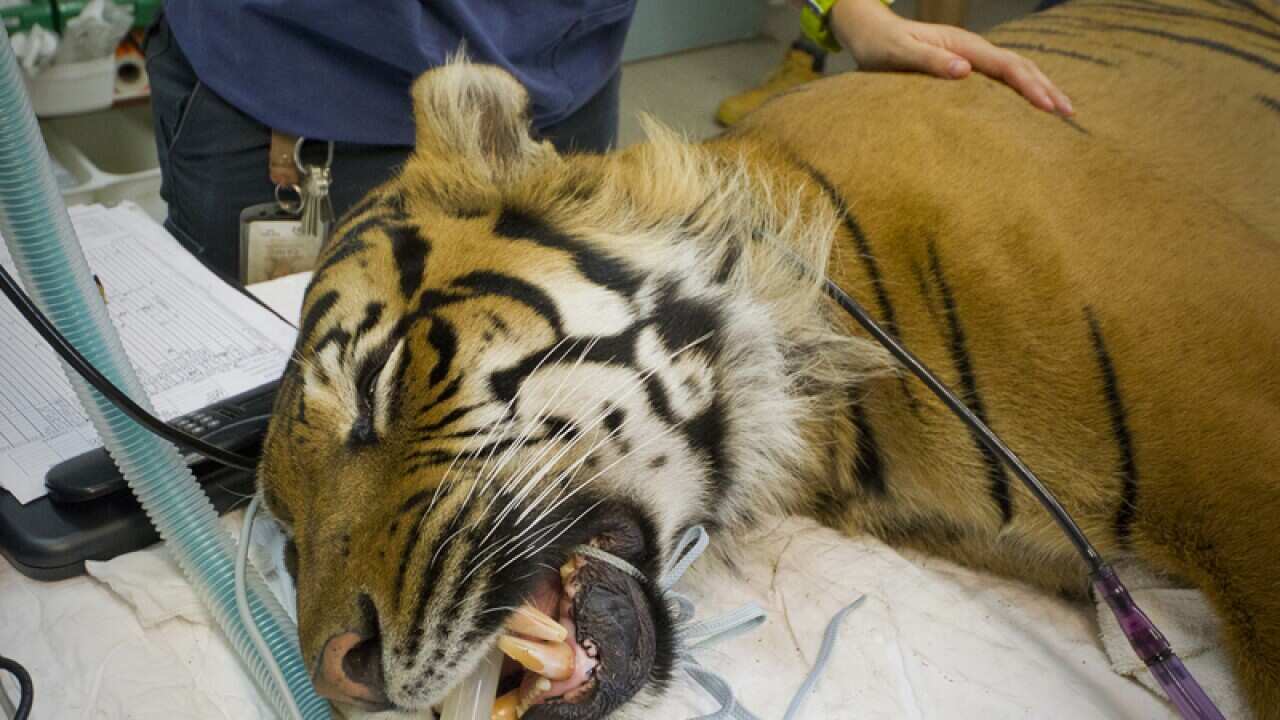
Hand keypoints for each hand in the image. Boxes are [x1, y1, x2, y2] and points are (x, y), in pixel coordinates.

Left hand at [829, 0, 1073, 114]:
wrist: (869, 32)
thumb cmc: (881, 46)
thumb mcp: (900, 54)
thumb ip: (930, 62)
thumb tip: (965, 71)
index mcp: (963, 46)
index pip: (1007, 66)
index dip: (1030, 86)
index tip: (1049, 107)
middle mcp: (972, 49)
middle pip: (1020, 66)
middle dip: (1046, 88)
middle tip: (1070, 113)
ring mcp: (970, 56)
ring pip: (1014, 70)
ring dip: (1039, 87)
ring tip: (1060, 110)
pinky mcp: (964, 66)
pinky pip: (999, 78)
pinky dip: (1020, 90)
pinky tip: (1028, 106)